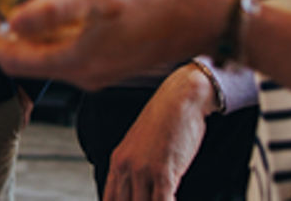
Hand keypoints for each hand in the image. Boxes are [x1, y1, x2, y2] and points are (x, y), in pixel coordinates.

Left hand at [0, 0, 227, 88]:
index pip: (13, 61)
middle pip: (24, 62)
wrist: (202, 17)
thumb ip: (55, 9)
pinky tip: (47, 13)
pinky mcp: (109, 61)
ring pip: (44, 58)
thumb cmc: (156, 2)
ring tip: (7, 9)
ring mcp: (97, 70)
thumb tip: (13, 21)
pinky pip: (64, 54)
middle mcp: (84, 74)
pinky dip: (45, 37)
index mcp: (77, 63)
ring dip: (20, 37)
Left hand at [103, 65, 213, 200]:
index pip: (109, 199)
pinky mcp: (162, 173)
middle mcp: (125, 167)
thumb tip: (138, 190)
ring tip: (166, 200)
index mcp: (117, 161)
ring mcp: (142, 171)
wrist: (181, 99)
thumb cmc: (166, 121)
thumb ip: (134, 167)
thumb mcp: (141, 145)